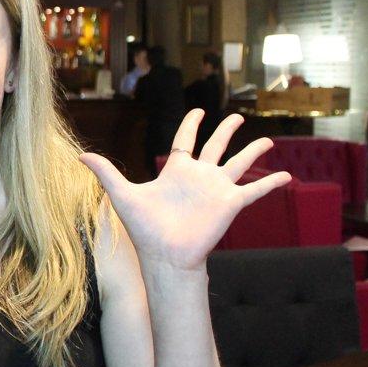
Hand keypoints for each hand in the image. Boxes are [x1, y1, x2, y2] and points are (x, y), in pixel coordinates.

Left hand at [79, 110, 290, 272]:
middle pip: (216, 147)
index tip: (198, 111)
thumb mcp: (122, 194)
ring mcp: (216, 190)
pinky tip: (287, 175)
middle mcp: (199, 177)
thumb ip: (105, 173)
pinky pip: (255, 190)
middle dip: (226, 131)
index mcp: (176, 172)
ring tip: (268, 138)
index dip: (191, 125)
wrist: (165, 255)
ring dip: (253, 151)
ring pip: (238, 163)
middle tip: (237, 116)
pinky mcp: (230, 204)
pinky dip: (270, 182)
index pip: (184, 142)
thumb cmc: (144, 228)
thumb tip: (79, 155)